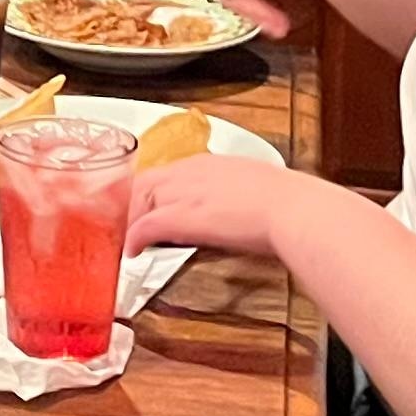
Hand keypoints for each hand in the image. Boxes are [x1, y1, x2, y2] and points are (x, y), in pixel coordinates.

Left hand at [126, 153, 319, 264]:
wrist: (293, 209)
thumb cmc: (288, 203)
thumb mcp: (258, 187)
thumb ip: (239, 195)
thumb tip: (242, 210)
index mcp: (210, 164)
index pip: (165, 173)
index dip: (149, 191)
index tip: (144, 206)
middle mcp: (191, 172)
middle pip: (142, 182)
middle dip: (128, 204)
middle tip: (122, 224)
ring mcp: (184, 193)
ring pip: (137, 200)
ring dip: (127, 220)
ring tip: (123, 239)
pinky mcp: (181, 217)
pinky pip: (144, 226)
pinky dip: (134, 239)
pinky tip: (131, 252)